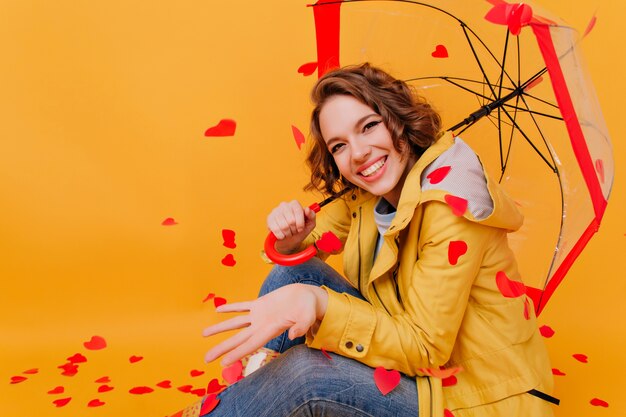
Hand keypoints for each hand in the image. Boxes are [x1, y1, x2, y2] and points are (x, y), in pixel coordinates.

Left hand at [203, 284, 327, 365]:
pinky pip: (242, 306)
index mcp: (271, 330)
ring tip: (204, 334)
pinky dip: (231, 307)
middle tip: (206, 359)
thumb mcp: (307, 317)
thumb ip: (302, 327)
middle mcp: (261, 325)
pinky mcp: (260, 303)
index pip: (250, 345)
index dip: (237, 354)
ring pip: (235, 323)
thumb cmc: (309, 309)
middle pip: (238, 339)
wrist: (308, 297)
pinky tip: (219, 309)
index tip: (223, 363)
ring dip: (220, 328)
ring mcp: (259, 315)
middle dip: (222, 348)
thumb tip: (294, 336)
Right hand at [266, 200, 315, 253]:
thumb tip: (307, 209)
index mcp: (295, 204)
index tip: (300, 229)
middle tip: (294, 231)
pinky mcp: (269, 218)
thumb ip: (312, 216)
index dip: (300, 223)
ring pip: (283, 226)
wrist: (288, 239)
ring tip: (288, 233)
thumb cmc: (299, 230)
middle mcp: (284, 205)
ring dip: (288, 234)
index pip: (298, 211)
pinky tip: (282, 235)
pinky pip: (275, 229)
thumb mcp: (309, 224)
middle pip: (291, 220)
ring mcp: (275, 211)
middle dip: (294, 230)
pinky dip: (281, 236)